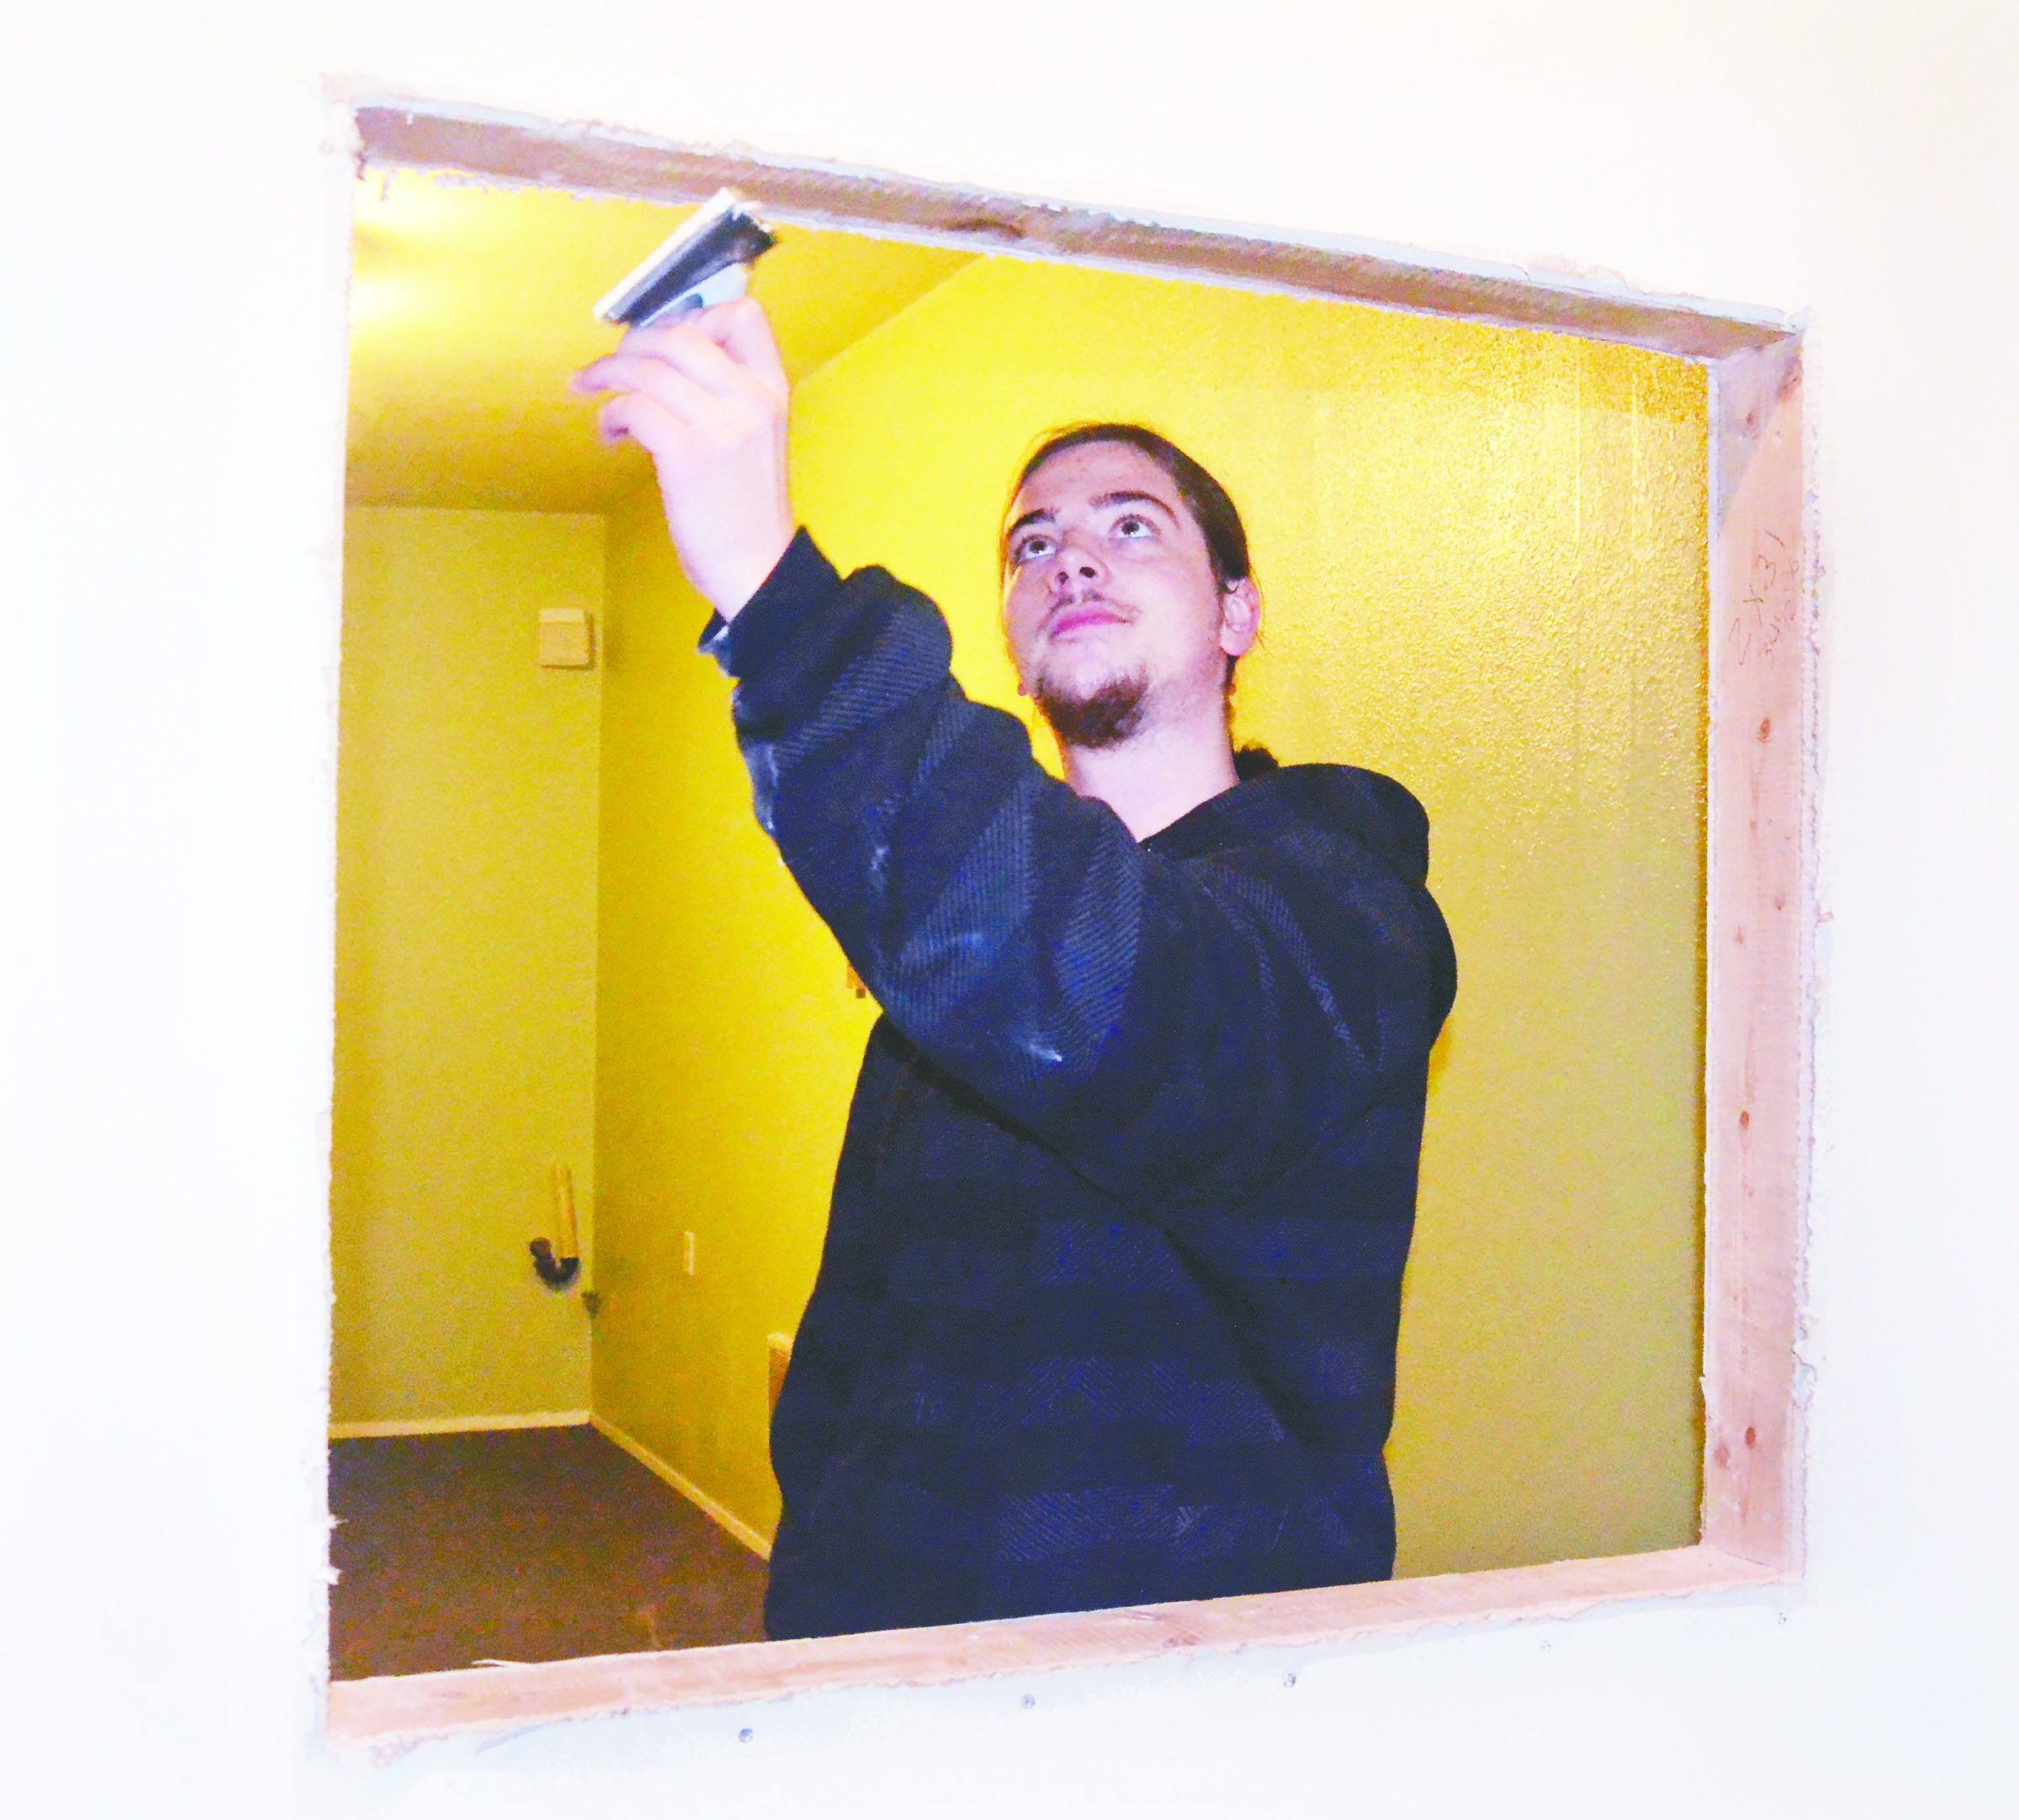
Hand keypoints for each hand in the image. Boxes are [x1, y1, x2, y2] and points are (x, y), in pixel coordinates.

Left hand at [572, 297, 794, 619]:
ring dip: (607, 376)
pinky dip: (611, 415)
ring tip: (594, 394)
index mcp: (771, 389)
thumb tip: (661, 356)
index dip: (696, 315)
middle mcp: (750, 398)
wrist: (756, 567)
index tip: (666, 342)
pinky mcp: (687, 455)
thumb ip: (725, 392)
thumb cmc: (746, 505)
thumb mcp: (755, 435)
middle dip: (633, 343)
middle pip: (680, 333)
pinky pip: (634, 407)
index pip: (744, 314)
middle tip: (612, 366)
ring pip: (648, 368)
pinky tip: (612, 435)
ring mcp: (721, 425)